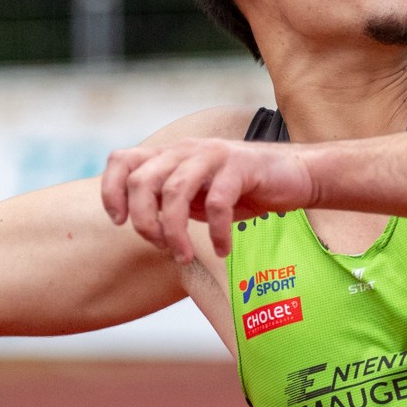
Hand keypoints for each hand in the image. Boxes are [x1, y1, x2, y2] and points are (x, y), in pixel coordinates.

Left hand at [100, 137, 316, 261]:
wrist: (295, 175)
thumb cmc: (243, 189)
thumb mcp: (198, 195)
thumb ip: (170, 201)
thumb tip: (143, 223)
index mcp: (172, 155)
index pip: (122, 160)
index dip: (111, 190)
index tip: (120, 221)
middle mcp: (187, 150)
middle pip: (143, 181)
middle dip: (144, 222)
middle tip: (161, 247)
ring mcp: (213, 155)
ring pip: (175, 191)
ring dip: (175, 232)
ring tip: (183, 256)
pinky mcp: (241, 167)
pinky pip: (217, 203)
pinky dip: (215, 232)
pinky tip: (222, 249)